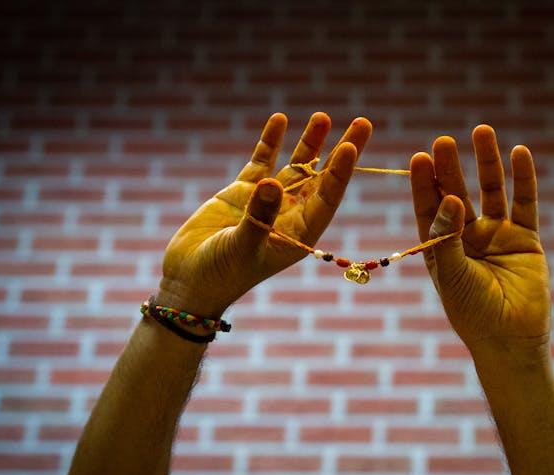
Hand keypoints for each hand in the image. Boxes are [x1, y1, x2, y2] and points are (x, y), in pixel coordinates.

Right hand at [158, 112, 372, 316]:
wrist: (189, 280)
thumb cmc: (221, 274)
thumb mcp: (241, 247)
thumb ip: (258, 216)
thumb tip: (272, 182)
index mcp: (299, 234)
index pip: (327, 198)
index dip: (340, 173)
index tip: (351, 146)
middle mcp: (290, 215)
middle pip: (322, 177)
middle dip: (341, 150)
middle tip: (364, 122)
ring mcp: (267, 201)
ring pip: (295, 166)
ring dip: (309, 142)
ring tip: (323, 116)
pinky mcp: (242, 192)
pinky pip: (261, 161)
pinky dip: (270, 142)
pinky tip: (281, 119)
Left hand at [410, 125, 549, 353]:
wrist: (510, 340)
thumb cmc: (472, 313)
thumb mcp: (453, 275)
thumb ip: (449, 236)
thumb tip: (452, 197)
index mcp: (440, 246)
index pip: (428, 207)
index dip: (425, 183)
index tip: (419, 157)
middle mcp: (466, 235)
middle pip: (457, 192)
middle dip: (450, 167)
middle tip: (443, 141)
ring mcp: (496, 235)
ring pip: (491, 190)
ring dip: (486, 162)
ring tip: (481, 131)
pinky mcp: (525, 238)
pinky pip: (524, 203)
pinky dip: (524, 179)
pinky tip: (519, 152)